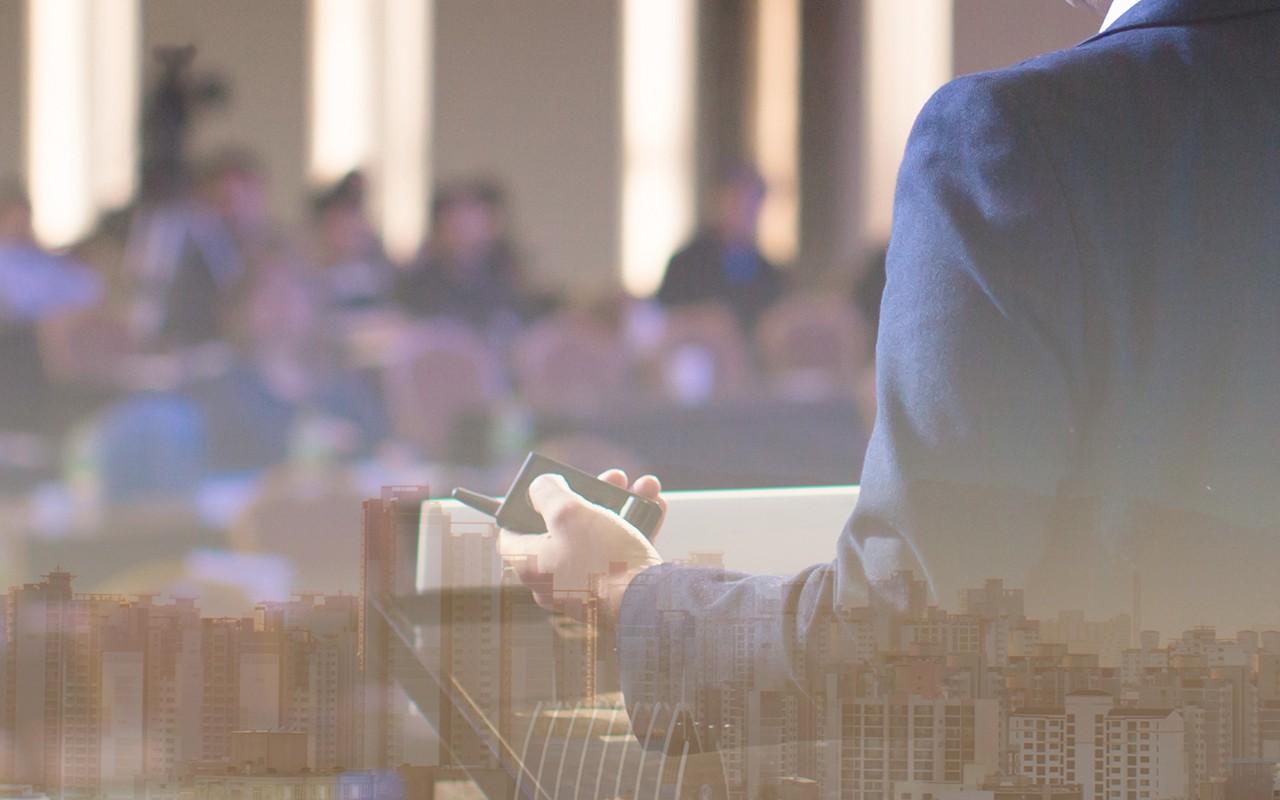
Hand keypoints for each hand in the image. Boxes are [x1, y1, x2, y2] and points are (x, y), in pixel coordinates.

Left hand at [499, 469, 664, 625]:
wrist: (649, 603)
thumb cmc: (606, 562)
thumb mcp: (570, 512)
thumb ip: (548, 492)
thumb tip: (539, 486)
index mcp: (531, 565)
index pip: (510, 535)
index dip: (521, 508)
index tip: (539, 493)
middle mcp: (553, 580)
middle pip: (563, 530)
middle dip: (589, 499)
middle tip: (604, 482)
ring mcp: (585, 587)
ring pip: (597, 537)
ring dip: (619, 509)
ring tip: (637, 490)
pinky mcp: (612, 591)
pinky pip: (619, 553)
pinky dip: (634, 529)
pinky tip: (653, 509)